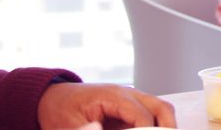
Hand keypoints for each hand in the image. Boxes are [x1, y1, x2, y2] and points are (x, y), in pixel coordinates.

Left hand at [38, 82, 174, 129]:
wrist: (54, 98)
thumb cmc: (59, 110)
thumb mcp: (66, 126)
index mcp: (113, 96)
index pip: (143, 116)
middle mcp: (128, 94)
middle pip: (161, 108)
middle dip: (167, 127)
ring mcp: (131, 99)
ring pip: (161, 109)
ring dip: (164, 125)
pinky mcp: (130, 107)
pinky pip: (152, 114)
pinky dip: (155, 125)